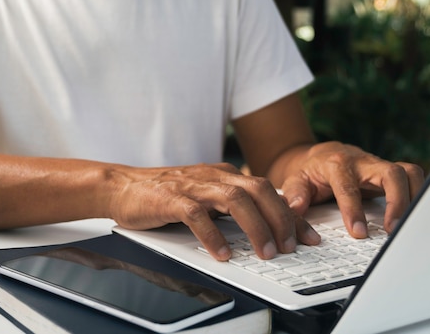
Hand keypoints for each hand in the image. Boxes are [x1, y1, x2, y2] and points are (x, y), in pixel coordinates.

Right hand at [108, 163, 320, 260]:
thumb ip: (229, 204)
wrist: (122, 185)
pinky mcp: (171, 199)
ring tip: (265, 253)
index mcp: (223, 175)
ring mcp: (192, 186)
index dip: (291, 214)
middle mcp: (212, 176)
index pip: (266, 190)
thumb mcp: (203, 194)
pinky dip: (213, 236)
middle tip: (289, 247)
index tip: (308, 237)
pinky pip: (197, 215)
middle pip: (258, 190)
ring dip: (255, 227)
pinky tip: (222, 254)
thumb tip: (263, 225)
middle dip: (280, 219)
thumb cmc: (163, 193)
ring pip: (235, 200)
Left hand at [280, 142, 424, 237]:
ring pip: (408, 173)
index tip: (358, 232)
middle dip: (397, 201)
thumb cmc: (309, 171)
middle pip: (390, 173)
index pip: (348, 186)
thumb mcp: (295, 180)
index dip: (354, 209)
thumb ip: (294, 194)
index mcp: (336, 164)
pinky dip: (416, 195)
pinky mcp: (389, 174)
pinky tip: (410, 215)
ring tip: (406, 225)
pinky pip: (411, 179)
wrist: (320, 156)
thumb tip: (296, 207)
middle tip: (392, 229)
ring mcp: (378, 167)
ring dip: (413, 198)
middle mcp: (362, 162)